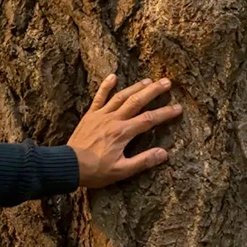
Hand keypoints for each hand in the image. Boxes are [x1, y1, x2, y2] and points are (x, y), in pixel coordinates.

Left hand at [67, 74, 182, 187]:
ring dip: (135, 87)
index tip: (178, 108)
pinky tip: (113, 76)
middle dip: (153, 91)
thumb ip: (143, 161)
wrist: (68, 165)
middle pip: (137, 101)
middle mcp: (114, 120)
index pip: (149, 120)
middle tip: (167, 82)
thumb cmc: (95, 171)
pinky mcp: (90, 115)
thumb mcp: (121, 171)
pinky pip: (99, 97)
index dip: (165, 113)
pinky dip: (106, 86)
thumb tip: (164, 153)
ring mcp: (101, 115)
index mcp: (123, 133)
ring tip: (148, 80)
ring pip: (121, 96)